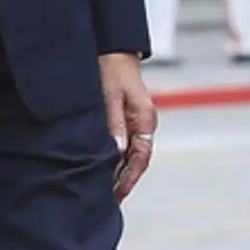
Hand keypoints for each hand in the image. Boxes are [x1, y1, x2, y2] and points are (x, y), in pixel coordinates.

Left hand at [99, 52, 156, 202]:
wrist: (113, 49)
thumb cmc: (112, 69)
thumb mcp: (110, 96)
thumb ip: (114, 123)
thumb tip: (117, 152)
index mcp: (145, 118)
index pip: (141, 157)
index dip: (130, 178)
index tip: (118, 194)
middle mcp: (144, 122)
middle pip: (137, 159)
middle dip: (124, 180)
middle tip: (109, 200)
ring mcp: (137, 120)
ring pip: (131, 153)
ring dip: (120, 170)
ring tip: (105, 189)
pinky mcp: (128, 117)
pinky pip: (125, 143)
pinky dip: (117, 158)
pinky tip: (105, 166)